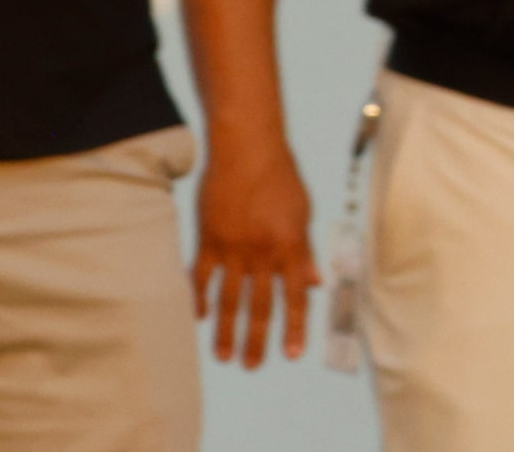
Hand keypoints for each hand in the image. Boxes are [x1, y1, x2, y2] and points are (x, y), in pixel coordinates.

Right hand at [191, 134, 322, 368]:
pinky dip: (199, 298)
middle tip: (252, 366)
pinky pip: (202, 277)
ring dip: (226, 331)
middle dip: (257, 340)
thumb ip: (305, 250)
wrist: (247, 147)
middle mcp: (263, 252)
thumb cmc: (280, 175)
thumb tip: (316, 283)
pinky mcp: (209, 239)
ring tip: (223, 356)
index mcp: (290, 246)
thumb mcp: (303, 212)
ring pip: (229, 299)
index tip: (291, 354)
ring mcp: (233, 248)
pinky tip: (198, 318)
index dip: (293, 327)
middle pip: (260, 305)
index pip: (294, 296)